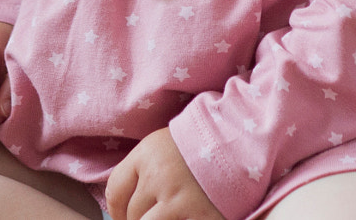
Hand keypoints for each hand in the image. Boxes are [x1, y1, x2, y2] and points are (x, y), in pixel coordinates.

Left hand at [105, 128, 223, 219]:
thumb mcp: (161, 145)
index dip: (116, 211)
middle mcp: (159, 178)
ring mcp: (180, 200)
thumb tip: (123, 203)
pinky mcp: (201, 216)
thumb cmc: (197, 145)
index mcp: (146, 155)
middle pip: (132, 215)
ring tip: (166, 218)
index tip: (123, 218)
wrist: (239, 143)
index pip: (115, 192)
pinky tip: (185, 218)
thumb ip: (140, 170)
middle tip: (148, 218)